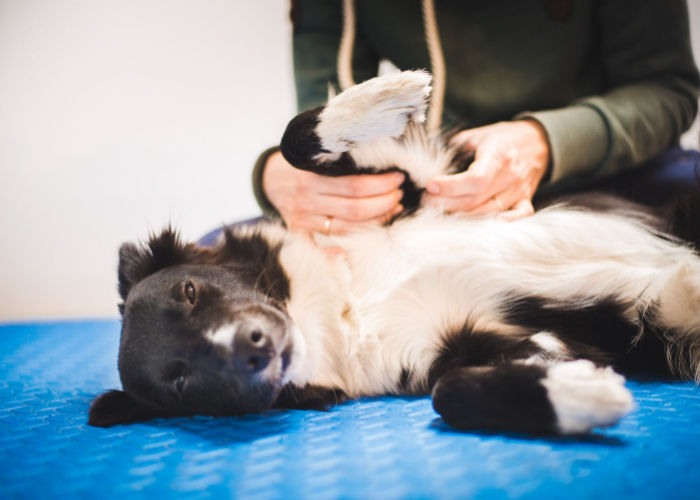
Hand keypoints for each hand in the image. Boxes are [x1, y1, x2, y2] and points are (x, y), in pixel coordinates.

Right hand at [263, 151, 404, 234]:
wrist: (271, 178)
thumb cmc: (302, 164)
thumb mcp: (316, 154)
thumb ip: (341, 159)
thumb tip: (381, 161)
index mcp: (310, 177)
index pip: (354, 186)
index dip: (381, 184)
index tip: (398, 179)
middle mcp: (305, 200)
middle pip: (354, 209)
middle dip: (384, 203)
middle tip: (399, 195)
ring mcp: (301, 220)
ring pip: (346, 229)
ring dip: (375, 222)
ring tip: (392, 210)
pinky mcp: (298, 233)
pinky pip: (321, 248)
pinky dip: (340, 251)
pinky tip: (361, 243)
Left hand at [424, 120, 549, 219]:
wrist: (538, 140)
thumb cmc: (504, 138)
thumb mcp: (479, 134)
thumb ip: (455, 147)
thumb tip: (428, 158)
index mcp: (497, 156)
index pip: (475, 179)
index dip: (451, 186)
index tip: (431, 185)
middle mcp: (509, 176)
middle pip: (476, 200)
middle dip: (446, 203)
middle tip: (426, 201)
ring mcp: (518, 190)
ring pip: (489, 212)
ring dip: (463, 216)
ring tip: (441, 212)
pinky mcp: (525, 199)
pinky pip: (519, 216)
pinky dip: (504, 223)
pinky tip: (484, 226)